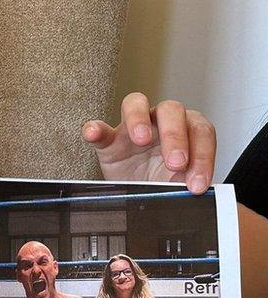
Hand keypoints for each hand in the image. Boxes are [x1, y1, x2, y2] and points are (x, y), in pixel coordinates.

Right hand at [83, 92, 215, 193]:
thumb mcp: (177, 183)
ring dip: (139, 120)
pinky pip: (100, 128)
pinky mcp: (108, 140)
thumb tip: (190, 189)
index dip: (203, 156)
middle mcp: (160, 122)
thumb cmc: (160, 180)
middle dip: (175, 136)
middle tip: (176, 163)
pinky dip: (95, 129)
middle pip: (171, 110)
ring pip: (136, 104)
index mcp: (186, 129)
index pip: (200, 131)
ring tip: (140, 140)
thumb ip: (186, 181)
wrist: (136, 192)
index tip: (197, 182)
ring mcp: (132, 127)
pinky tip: (94, 134)